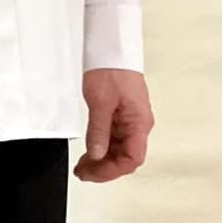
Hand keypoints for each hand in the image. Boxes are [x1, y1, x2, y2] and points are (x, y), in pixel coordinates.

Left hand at [74, 69, 153, 183]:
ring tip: (83, 166)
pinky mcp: (122, 117)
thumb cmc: (112, 69)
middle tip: (82, 172)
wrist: (112, 50)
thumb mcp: (100, 102)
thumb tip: (96, 155)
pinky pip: (115, 141)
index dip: (112, 170)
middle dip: (104, 169)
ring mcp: (131, 122)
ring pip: (119, 152)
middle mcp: (138, 125)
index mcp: (139, 122)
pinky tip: (89, 154)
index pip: (131, 158)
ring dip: (102, 161)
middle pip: (125, 158)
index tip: (92, 172)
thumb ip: (98, 131)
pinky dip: (102, 149)